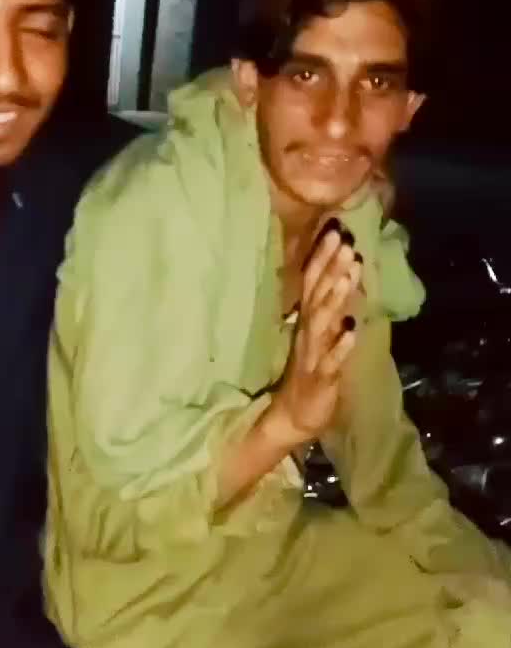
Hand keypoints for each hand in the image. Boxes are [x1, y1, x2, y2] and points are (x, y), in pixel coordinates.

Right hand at [274, 223, 361, 443]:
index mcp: (308, 321)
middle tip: (344, 243)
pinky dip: (341, 346)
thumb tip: (343, 274)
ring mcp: (314, 355)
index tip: (335, 232)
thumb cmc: (311, 371)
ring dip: (335, 299)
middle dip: (331, 269)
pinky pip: (331, 361)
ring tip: (348, 275)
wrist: (294, 415)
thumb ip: (329, 306)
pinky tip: (352, 330)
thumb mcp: (320, 334)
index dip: (323, 258)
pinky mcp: (321, 379)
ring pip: (323, 323)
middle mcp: (308, 333)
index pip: (313, 284)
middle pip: (318, 297)